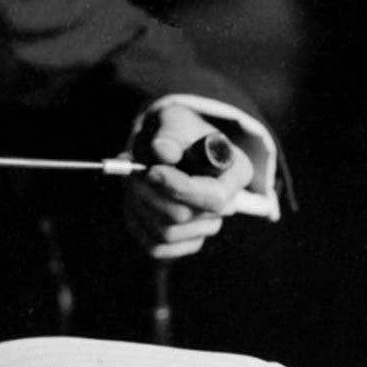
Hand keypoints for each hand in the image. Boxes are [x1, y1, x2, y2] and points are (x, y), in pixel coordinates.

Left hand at [123, 105, 254, 260]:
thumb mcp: (176, 120)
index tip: (151, 171)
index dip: (179, 188)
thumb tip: (162, 152)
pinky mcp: (184, 241)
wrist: (170, 146)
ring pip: (165, 232)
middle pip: (183, 216)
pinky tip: (135, 199)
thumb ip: (171, 133)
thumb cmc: (178, 131)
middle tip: (130, 169)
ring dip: (138, 204)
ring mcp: (206, 226)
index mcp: (236, 173)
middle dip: (148, 192)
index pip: (213, 198)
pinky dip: (137, 222)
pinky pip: (157, 247)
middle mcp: (227, 205)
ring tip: (132, 178)